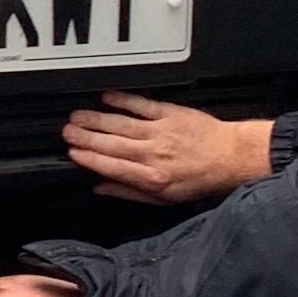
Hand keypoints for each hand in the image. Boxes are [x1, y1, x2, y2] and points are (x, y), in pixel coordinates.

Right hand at [63, 93, 278, 205]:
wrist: (230, 158)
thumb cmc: (200, 180)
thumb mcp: (165, 199)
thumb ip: (130, 193)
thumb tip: (101, 188)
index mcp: (152, 178)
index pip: (113, 167)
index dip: (90, 159)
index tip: (73, 153)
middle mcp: (154, 154)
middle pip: (112, 144)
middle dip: (86, 137)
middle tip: (66, 131)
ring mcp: (161, 132)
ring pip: (121, 124)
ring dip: (96, 119)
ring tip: (77, 116)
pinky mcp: (169, 114)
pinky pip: (141, 105)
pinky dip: (123, 100)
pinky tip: (106, 97)